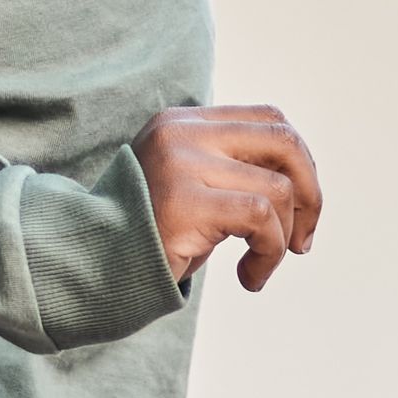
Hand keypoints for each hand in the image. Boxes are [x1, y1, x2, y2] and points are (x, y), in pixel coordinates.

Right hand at [137, 103, 323, 292]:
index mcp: (184, 123)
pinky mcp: (185, 201)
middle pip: (284, 141)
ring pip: (278, 189)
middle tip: (303, 240)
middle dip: (310, 193)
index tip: (299, 209)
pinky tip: (249, 277)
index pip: (269, 120)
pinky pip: (261, 219)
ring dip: (284, 239)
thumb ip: (233, 172)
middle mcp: (182, 133)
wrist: (86, 267)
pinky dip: (269, 253)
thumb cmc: (145, 236)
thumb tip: (303, 185)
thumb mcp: (191, 189)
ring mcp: (182, 163)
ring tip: (260, 267)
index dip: (299, 164)